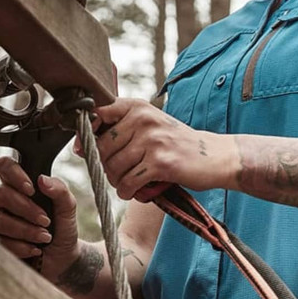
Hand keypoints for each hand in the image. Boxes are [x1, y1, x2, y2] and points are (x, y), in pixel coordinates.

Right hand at [0, 157, 79, 281]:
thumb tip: (43, 180)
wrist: (63, 257)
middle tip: (46, 221)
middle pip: (1, 194)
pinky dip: (20, 246)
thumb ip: (60, 191)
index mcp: (20, 185)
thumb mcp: (68, 208)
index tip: (31, 188)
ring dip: (25, 230)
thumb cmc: (62, 228)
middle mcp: (3, 200)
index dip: (14, 174)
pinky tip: (35, 249)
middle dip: (26, 209)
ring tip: (44, 237)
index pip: (5, 167)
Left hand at [92, 98, 233, 199]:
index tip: (87, 149)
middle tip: (119, 173)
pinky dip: (128, 192)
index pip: (97, 114)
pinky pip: (128, 183)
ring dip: (117, 182)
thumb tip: (81, 145)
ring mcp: (152, 141)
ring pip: (113, 168)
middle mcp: (144, 119)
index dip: (87, 135)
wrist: (216, 156)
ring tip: (130, 182)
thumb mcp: (151, 125)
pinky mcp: (160, 163)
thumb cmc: (177, 144)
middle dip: (105, 167)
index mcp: (138, 107)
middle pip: (102, 148)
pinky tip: (136, 191)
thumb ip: (120, 128)